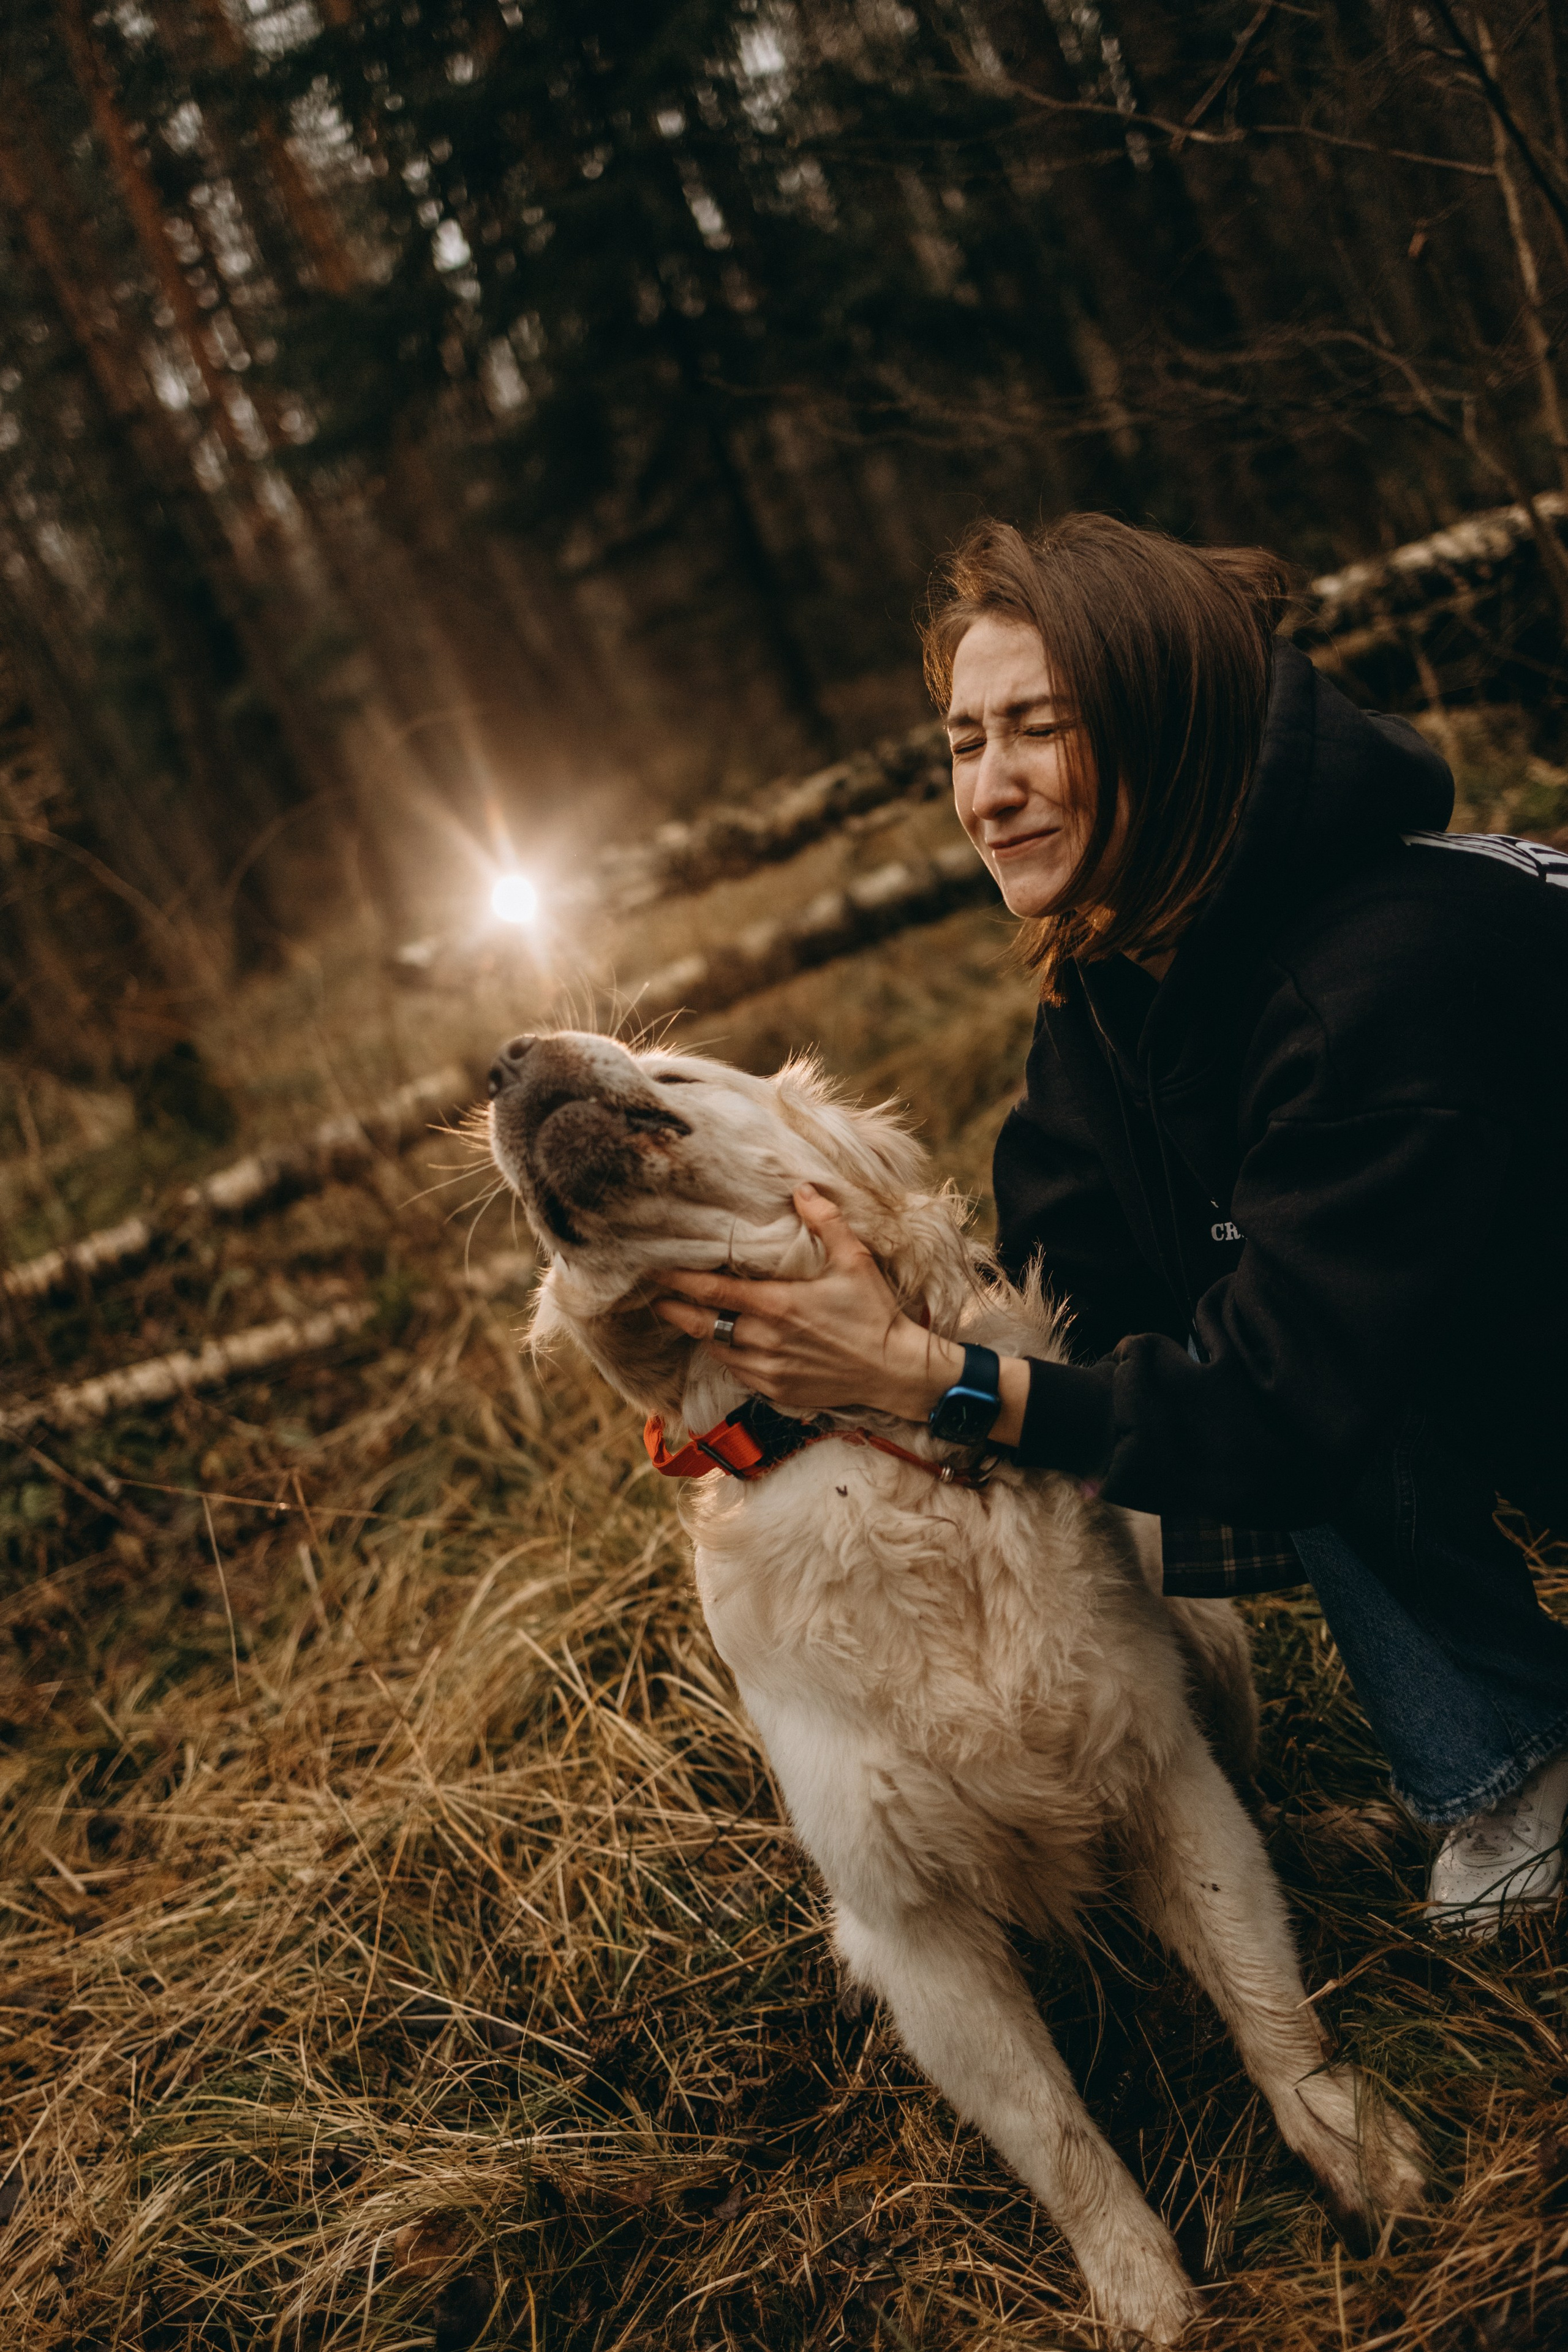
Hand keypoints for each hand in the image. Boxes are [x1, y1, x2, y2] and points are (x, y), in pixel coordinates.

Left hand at [653, 1184, 963, 1418]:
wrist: (894, 1371)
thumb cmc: (875, 1313)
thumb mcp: (854, 1260)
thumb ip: (825, 1221)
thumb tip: (801, 1188)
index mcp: (777, 1304)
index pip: (712, 1290)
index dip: (679, 1280)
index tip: (654, 1270)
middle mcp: (764, 1339)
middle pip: (702, 1324)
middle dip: (674, 1311)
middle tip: (654, 1298)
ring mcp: (768, 1370)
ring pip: (718, 1350)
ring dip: (703, 1334)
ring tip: (690, 1318)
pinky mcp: (777, 1391)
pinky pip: (739, 1373)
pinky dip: (729, 1357)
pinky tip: (728, 1345)